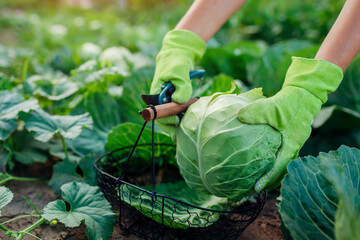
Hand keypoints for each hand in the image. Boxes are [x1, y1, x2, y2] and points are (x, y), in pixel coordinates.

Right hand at [150, 29, 205, 139]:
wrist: (179, 54)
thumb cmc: (176, 62)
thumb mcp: (179, 73)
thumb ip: (181, 87)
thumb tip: (180, 102)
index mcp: (155, 95)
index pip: (157, 114)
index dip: (166, 120)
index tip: (177, 120)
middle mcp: (159, 100)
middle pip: (163, 119)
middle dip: (174, 124)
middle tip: (186, 125)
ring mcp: (167, 101)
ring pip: (171, 117)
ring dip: (180, 120)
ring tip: (190, 120)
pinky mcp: (174, 100)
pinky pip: (177, 112)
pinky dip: (184, 114)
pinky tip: (191, 115)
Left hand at [238, 57, 342, 190]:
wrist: (305, 93)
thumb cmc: (291, 102)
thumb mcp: (272, 107)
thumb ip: (255, 112)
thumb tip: (238, 116)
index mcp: (290, 145)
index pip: (278, 168)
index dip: (267, 179)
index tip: (255, 188)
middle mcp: (293, 147)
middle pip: (281, 171)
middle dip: (269, 181)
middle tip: (254, 188)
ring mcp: (293, 143)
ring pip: (282, 164)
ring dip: (271, 173)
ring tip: (257, 179)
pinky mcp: (290, 137)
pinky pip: (281, 155)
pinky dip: (272, 161)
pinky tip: (260, 159)